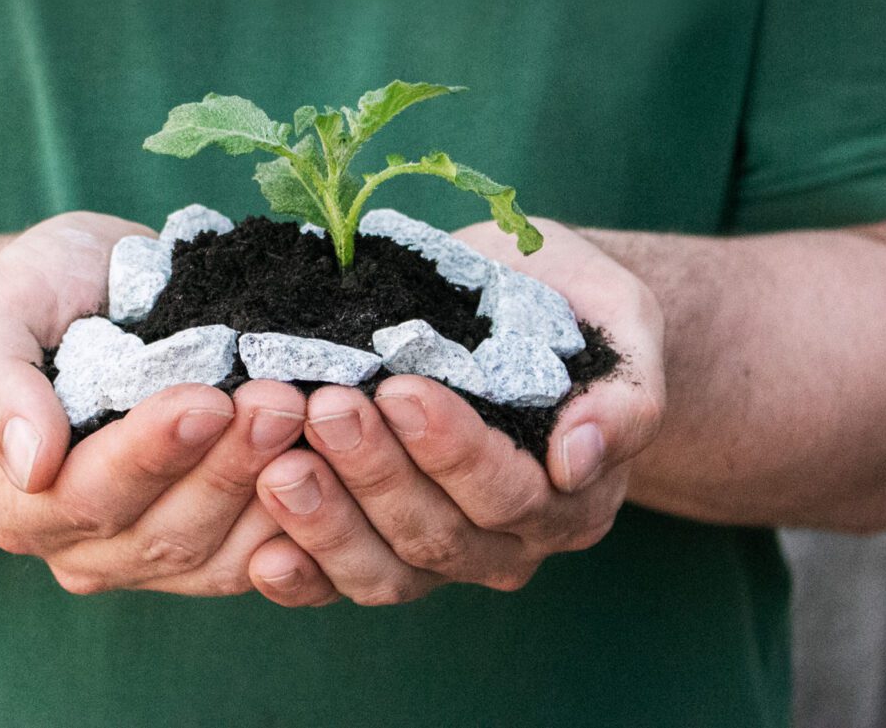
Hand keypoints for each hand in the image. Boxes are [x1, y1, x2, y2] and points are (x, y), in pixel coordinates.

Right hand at [0, 212, 308, 595]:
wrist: (83, 301)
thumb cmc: (35, 296)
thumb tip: (32, 463)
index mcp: (17, 499)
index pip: (88, 494)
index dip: (152, 453)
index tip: (208, 400)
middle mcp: (76, 546)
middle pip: (161, 531)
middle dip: (228, 466)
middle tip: (284, 401)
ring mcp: (142, 558)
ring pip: (215, 553)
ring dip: (272, 493)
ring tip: (314, 421)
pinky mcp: (203, 551)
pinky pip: (253, 560)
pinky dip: (297, 523)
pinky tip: (333, 470)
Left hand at [247, 219, 665, 605]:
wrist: (520, 303)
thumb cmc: (568, 301)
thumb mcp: (618, 319)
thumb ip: (625, 391)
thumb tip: (581, 456)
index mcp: (571, 495)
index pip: (509, 492)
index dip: (453, 449)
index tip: (401, 390)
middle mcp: (509, 541)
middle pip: (438, 534)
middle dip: (375, 473)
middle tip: (324, 409)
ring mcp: (442, 554)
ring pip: (387, 570)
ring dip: (327, 524)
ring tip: (276, 469)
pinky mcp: (381, 548)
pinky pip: (340, 583)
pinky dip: (301, 576)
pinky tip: (260, 552)